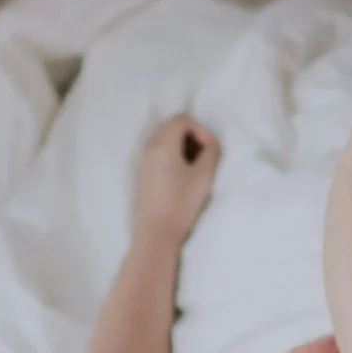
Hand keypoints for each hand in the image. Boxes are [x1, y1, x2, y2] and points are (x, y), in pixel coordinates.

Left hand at [132, 115, 219, 241]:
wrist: (155, 233)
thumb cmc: (181, 203)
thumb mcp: (203, 176)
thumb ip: (211, 152)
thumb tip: (210, 143)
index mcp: (162, 144)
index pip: (181, 120)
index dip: (200, 128)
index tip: (210, 148)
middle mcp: (148, 148)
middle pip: (169, 126)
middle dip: (190, 134)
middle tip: (203, 153)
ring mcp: (141, 161)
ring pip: (161, 139)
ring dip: (179, 144)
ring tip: (194, 164)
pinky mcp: (140, 174)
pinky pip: (155, 152)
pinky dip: (169, 154)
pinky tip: (180, 174)